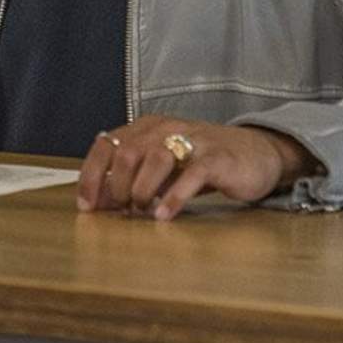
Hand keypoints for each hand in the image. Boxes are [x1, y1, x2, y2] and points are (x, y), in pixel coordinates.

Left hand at [75, 115, 320, 220]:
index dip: (91, 175)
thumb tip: (99, 204)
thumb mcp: (163, 170)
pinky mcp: (218, 157)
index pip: (106, 144)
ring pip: (156, 158)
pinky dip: (174, 196)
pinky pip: (192, 173)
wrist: (257, 155)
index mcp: (146, 127)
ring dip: (143, 190)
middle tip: (123, 210)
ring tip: (143, 211)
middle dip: (119, 185)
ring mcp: (194, 140)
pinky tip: (164, 215)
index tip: (86, 205)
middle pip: (128, 152)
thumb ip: (132, 181)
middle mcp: (166, 128)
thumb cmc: (201, 164)